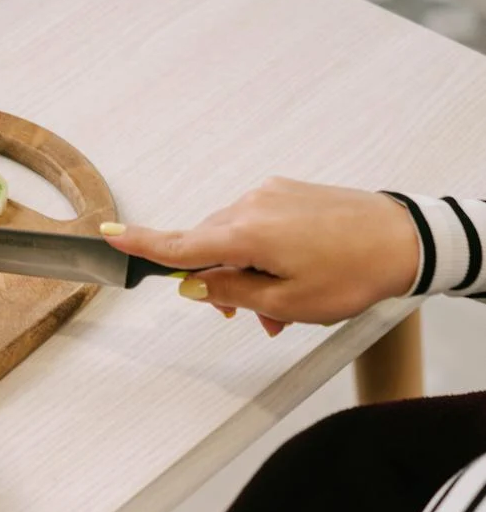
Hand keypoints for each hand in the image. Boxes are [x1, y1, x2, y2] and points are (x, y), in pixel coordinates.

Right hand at [101, 178, 420, 335]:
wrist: (403, 240)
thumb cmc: (350, 273)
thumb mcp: (284, 302)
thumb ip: (230, 293)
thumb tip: (193, 285)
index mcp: (244, 233)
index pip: (178, 244)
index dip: (139, 244)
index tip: (107, 235)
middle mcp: (251, 205)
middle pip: (207, 247)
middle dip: (218, 285)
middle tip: (249, 318)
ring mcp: (270, 195)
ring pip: (234, 241)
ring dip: (245, 275)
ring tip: (281, 310)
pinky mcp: (288, 193)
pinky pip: (257, 226)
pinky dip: (262, 255)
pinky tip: (289, 281)